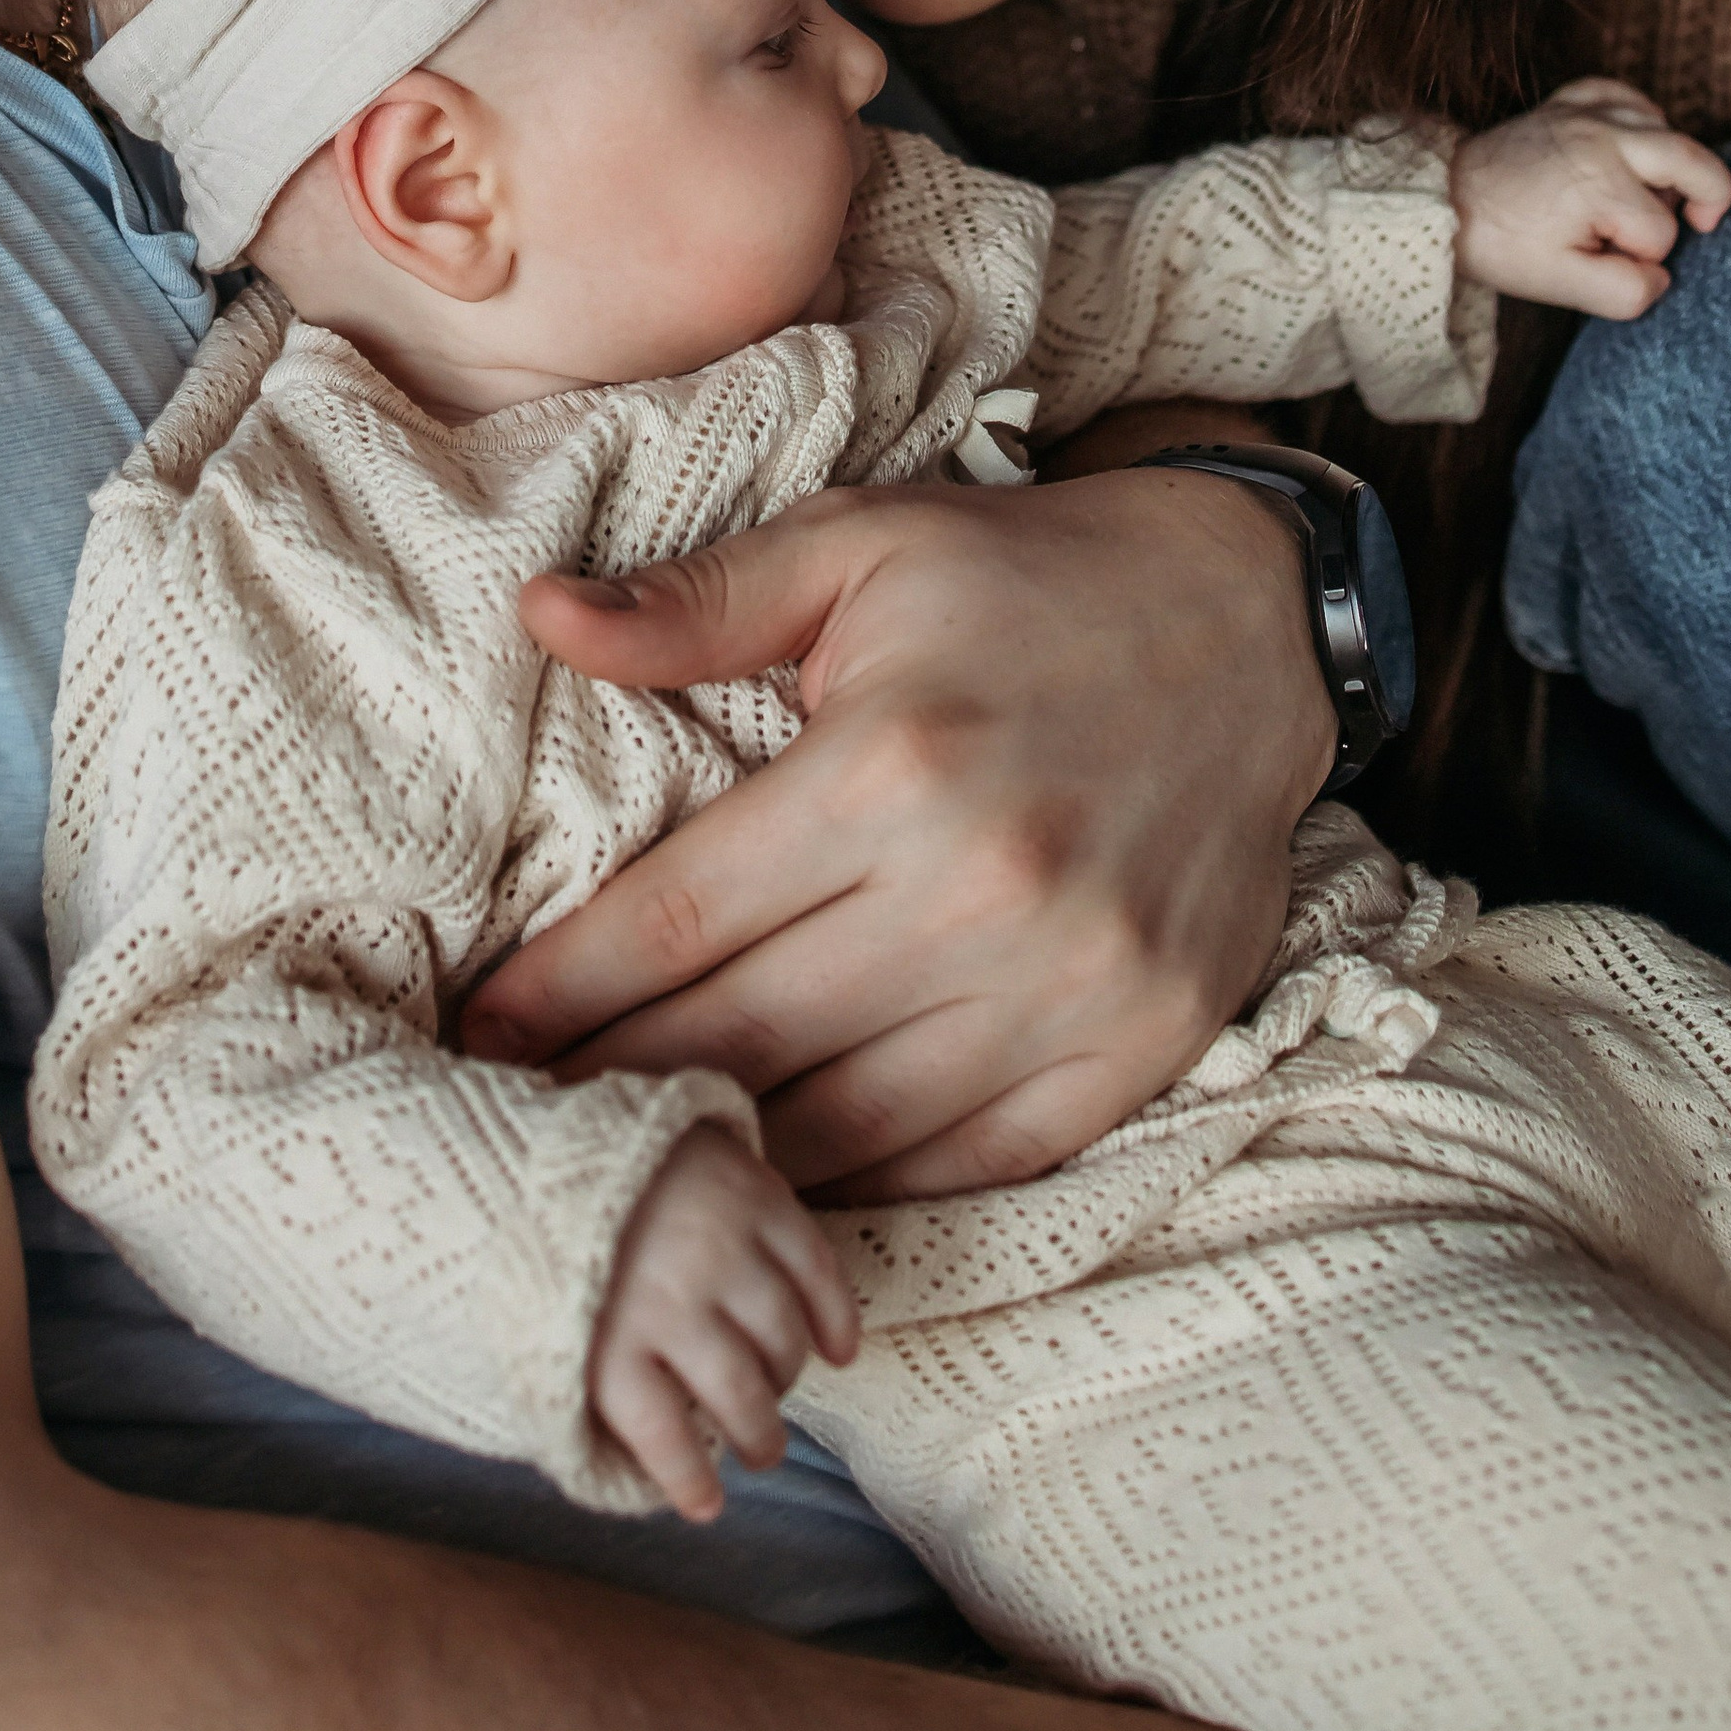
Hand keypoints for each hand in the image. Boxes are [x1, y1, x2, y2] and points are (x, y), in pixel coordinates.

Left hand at [465, 469, 1332, 1203]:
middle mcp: (983, 889)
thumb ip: (695, 601)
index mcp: (893, 763)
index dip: (564, 989)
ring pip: (851, 1125)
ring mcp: (1073, 984)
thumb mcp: (857, 546)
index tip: (476, 1033)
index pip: (683, 917)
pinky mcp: (1142, 1045)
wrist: (1254, 624)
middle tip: (518, 1122)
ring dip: (730, 1157)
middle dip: (613, 1087)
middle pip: (748, 1039)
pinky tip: (787, 1183)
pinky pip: (973, 1159)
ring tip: (633, 1168)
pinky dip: (872, 1183)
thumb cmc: (1025, 578)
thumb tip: (539, 616)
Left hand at [587, 1125, 858, 1521]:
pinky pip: (818, 1271)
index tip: (706, 1505)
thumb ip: (585, 1401)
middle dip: (757, 1438)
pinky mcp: (756, 1195)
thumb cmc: (551, 1252)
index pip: (661, 1435)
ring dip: (788, 1379)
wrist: (562, 1134)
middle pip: (737, 1393)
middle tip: (761, 1452)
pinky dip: (838, 1319)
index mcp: (603, 1337)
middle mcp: (667, 1295)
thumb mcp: (540, 1329)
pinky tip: (838, 1351)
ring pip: (783, 1338)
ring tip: (777, 1390)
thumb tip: (630, 1479)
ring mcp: (718, 1242)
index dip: (689, 1481)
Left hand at [1452, 75, 1730, 319]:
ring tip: (1649, 194)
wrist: (1444, 201)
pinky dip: (1643, 120)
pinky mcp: (1570, 100)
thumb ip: (1626, 291)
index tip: (1603, 259)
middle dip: (1710, 197)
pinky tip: (1633, 148)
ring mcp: (1587, 112)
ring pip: (1667, 128)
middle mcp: (1603, 137)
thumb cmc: (1503, 244)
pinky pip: (1628, 97)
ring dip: (1672, 163)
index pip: (1661, 233)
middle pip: (1694, 162)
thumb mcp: (1562, 284)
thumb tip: (1662, 274)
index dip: (1644, 257)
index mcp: (1601, 184)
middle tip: (1702, 223)